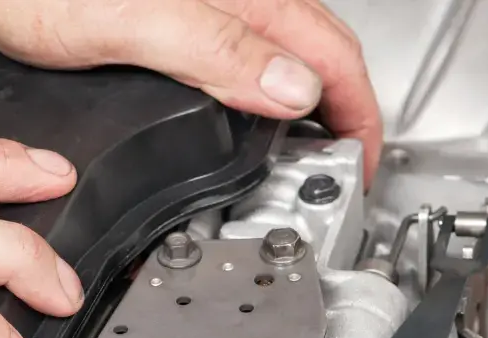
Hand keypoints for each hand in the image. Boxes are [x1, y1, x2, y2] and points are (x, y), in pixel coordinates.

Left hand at [0, 0, 381, 182]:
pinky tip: (237, 111)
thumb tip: (292, 92)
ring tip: (297, 151)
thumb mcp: (127, 24)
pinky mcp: (171, 14)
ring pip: (278, 51)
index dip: (358, 116)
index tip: (361, 166)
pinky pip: (238, 51)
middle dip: (338, 113)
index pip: (332, 54)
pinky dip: (255, 88)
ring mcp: (203, 3)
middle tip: (335, 170)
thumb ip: (214, 51)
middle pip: (315, 51)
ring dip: (298, 101)